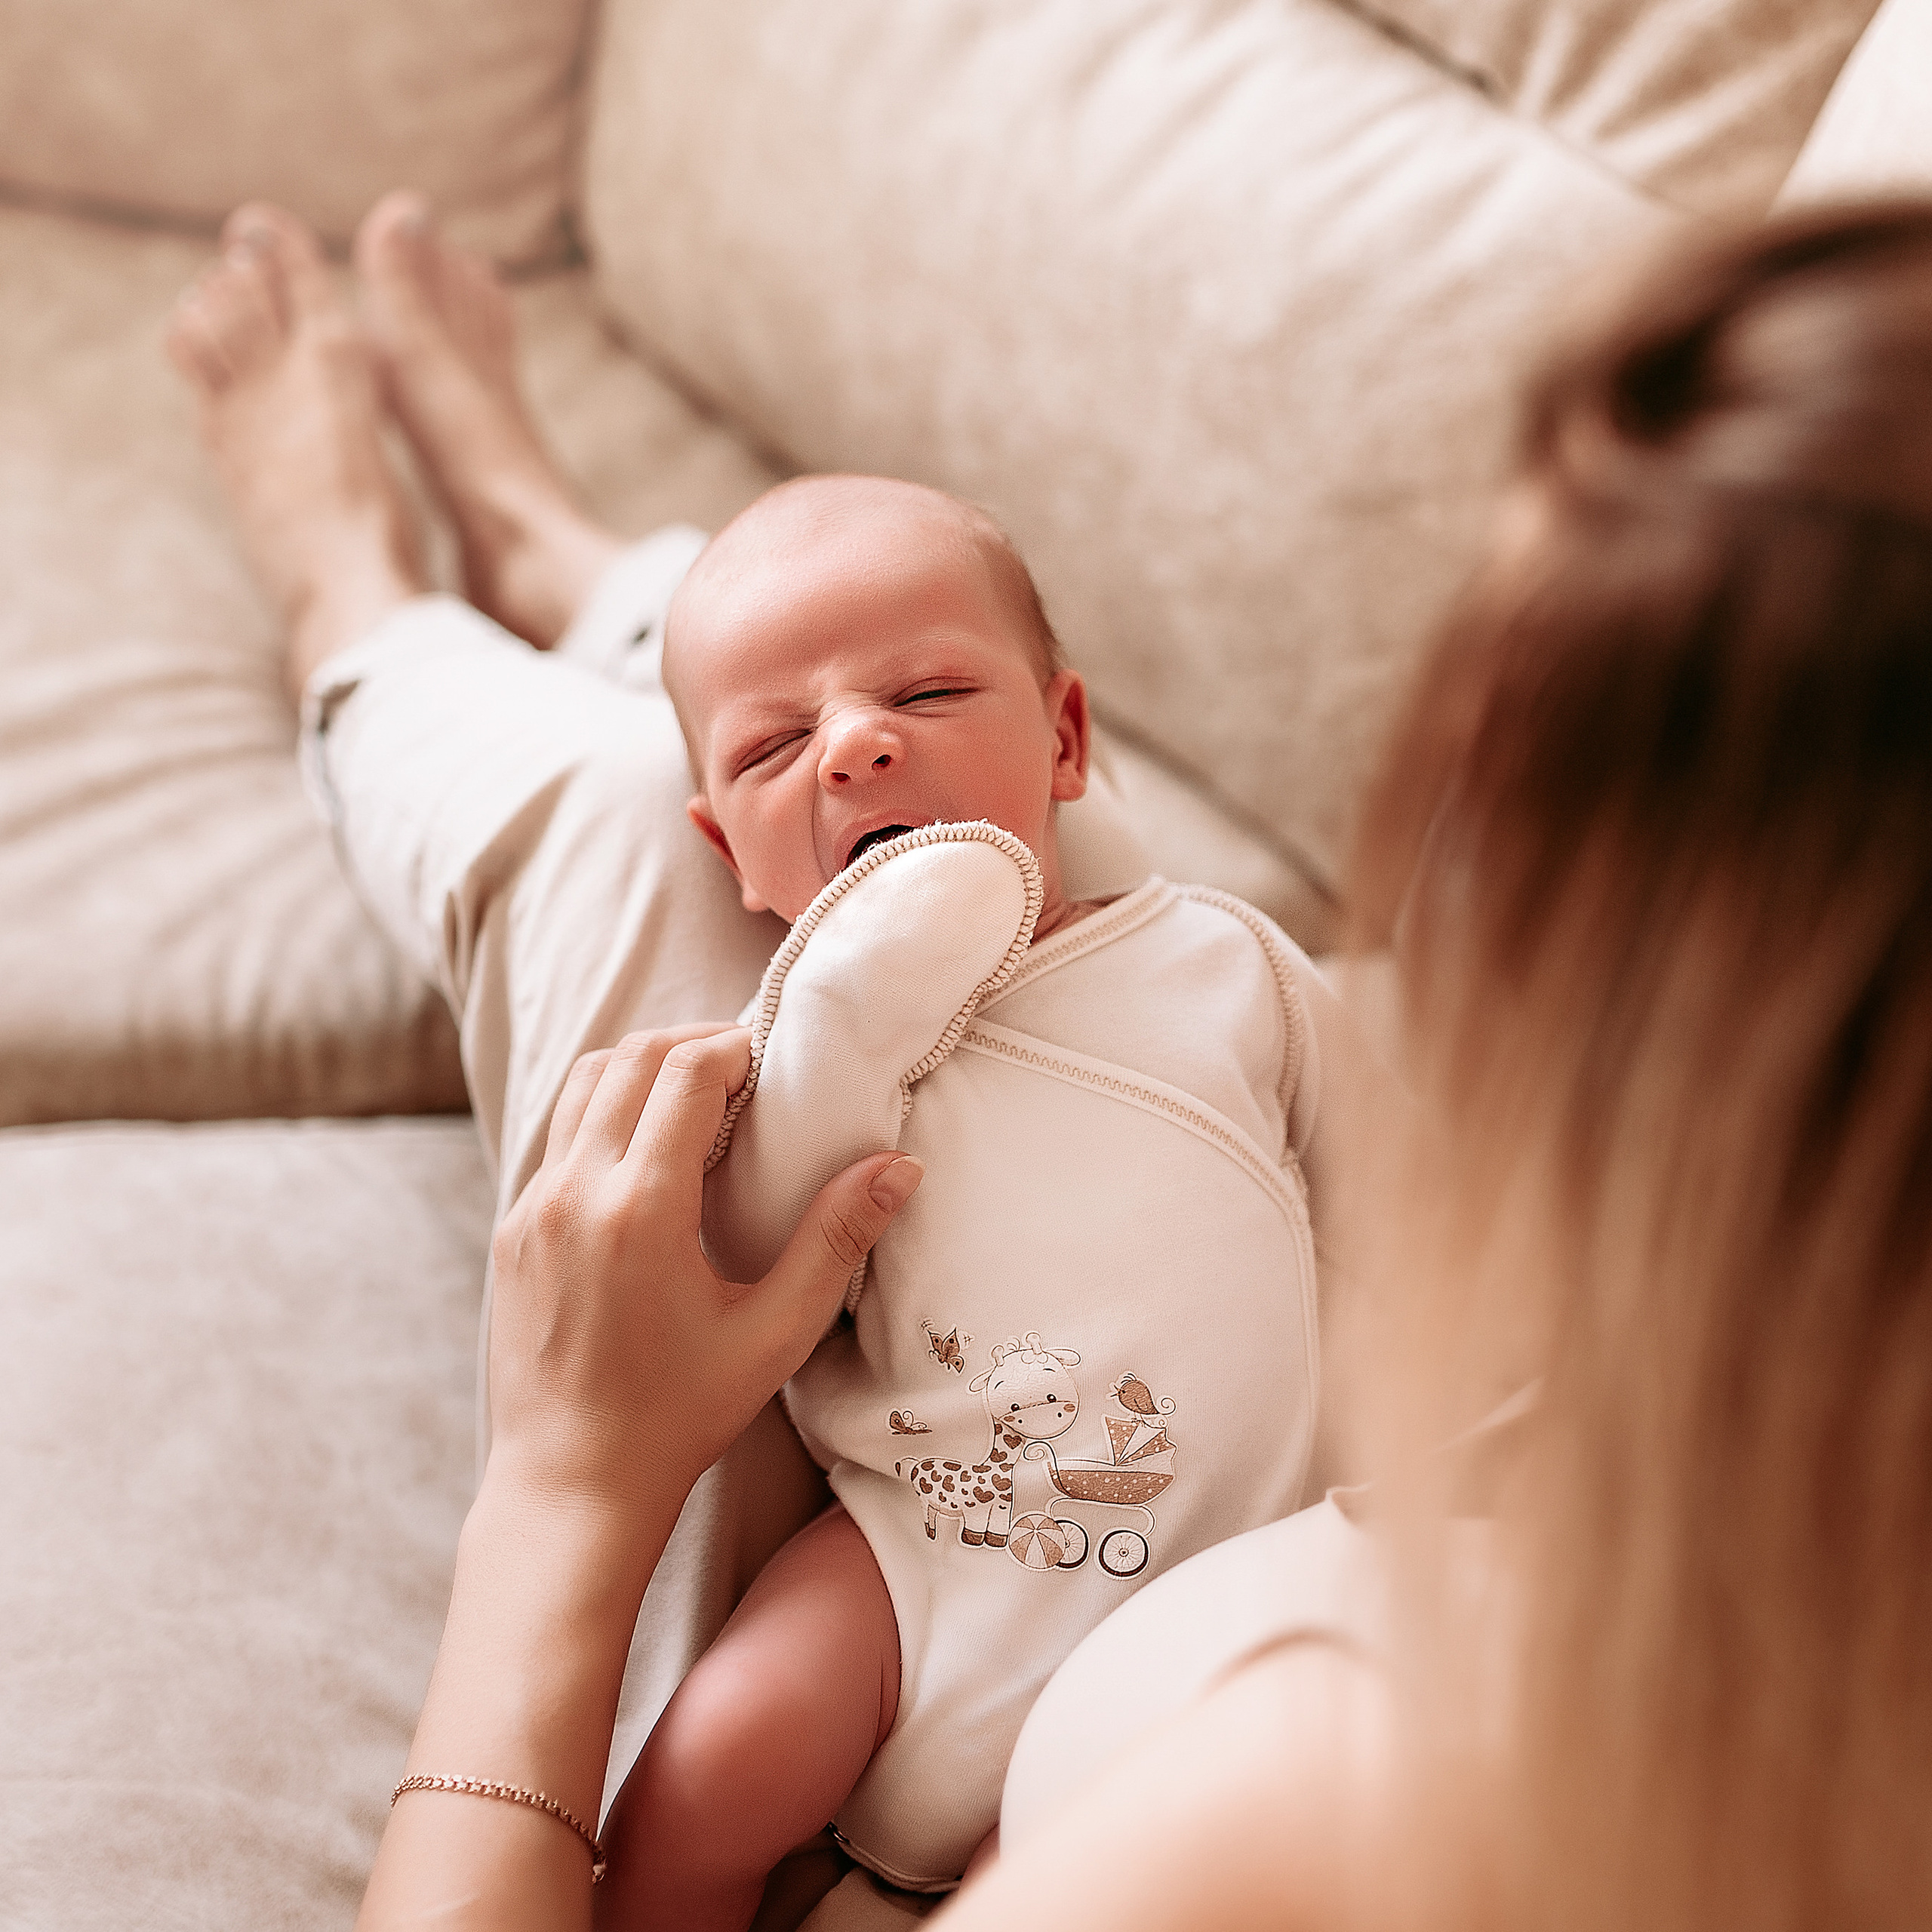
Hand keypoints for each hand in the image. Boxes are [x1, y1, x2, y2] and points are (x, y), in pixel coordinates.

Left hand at [484, 1024, 922, 1514]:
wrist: (571, 1483)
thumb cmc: (680, 1416)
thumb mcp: (774, 1333)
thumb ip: (836, 1240)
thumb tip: (899, 1166)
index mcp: (639, 1209)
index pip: (685, 1072)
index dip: (736, 1046)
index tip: (775, 1060)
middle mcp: (574, 1192)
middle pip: (629, 1058)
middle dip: (692, 1042)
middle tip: (746, 1062)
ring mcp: (532, 1208)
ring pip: (582, 1084)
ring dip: (642, 1067)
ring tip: (699, 1092)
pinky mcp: (514, 1229)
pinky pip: (558, 1137)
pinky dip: (605, 1112)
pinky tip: (649, 1152)